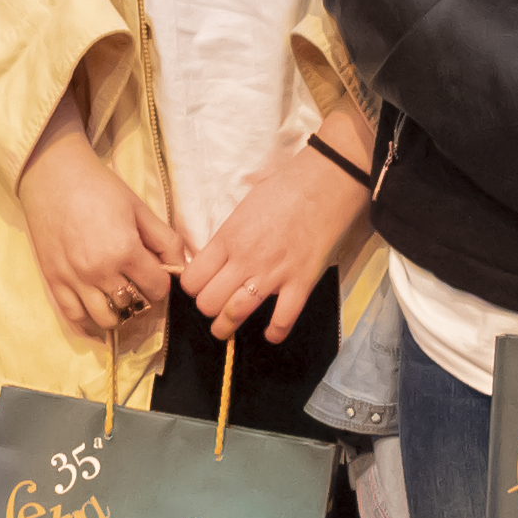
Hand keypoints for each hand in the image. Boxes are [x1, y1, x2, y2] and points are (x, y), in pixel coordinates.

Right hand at [16, 110, 184, 336]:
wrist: (53, 177)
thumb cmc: (100, 188)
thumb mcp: (140, 208)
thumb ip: (165, 240)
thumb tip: (180, 267)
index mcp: (124, 251)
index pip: (157, 288)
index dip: (161, 282)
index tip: (154, 272)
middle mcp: (99, 272)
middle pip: (134, 307)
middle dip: (142, 298)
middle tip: (138, 283)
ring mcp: (74, 280)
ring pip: (107, 320)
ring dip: (119, 313)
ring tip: (119, 296)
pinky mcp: (54, 282)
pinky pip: (75, 318)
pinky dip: (90, 322)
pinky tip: (97, 311)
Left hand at [182, 119, 374, 341]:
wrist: (325, 184)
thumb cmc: (284, 189)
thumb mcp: (243, 208)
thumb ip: (228, 236)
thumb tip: (217, 255)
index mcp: (227, 238)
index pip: (193, 279)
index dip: (192, 287)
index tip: (199, 286)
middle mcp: (244, 260)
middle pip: (208, 302)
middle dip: (207, 308)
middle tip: (214, 306)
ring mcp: (272, 274)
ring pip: (236, 314)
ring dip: (227, 326)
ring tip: (225, 328)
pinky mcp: (300, 283)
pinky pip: (283, 319)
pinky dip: (275, 332)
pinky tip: (271, 333)